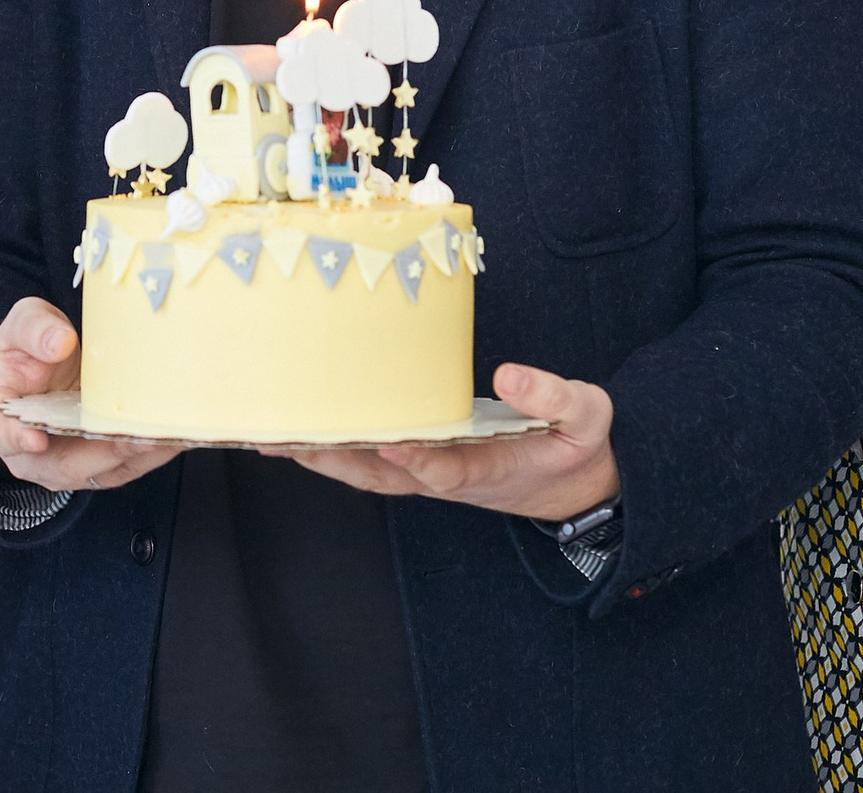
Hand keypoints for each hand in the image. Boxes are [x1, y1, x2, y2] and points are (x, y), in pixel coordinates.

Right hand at [0, 298, 181, 492]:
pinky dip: (148, 457)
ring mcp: (63, 462)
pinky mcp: (95, 463)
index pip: (1, 432)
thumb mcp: (23, 323)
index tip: (36, 440)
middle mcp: (28, 451)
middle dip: (99, 455)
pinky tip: (174, 439)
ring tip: (165, 439)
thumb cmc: (29, 345)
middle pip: (60, 465)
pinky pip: (122, 468)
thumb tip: (59, 343)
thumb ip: (35, 328)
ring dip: (133, 459)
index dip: (16, 439)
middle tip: (132, 439)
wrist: (48, 362)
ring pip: (97, 473)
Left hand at [286, 362, 620, 521]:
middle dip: (338, 459)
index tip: (389, 443)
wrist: (574, 487)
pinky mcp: (422, 468)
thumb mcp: (586, 417)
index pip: (448, 468)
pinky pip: (370, 466)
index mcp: (491, 469)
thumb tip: (510, 376)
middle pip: (385, 477)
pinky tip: (300, 441)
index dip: (417, 459)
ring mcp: (432, 476)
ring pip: (369, 475)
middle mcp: (450, 478)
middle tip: (291, 440)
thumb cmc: (576, 446)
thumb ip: (555, 397)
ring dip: (324, 460)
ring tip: (276, 440)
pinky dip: (335, 454)